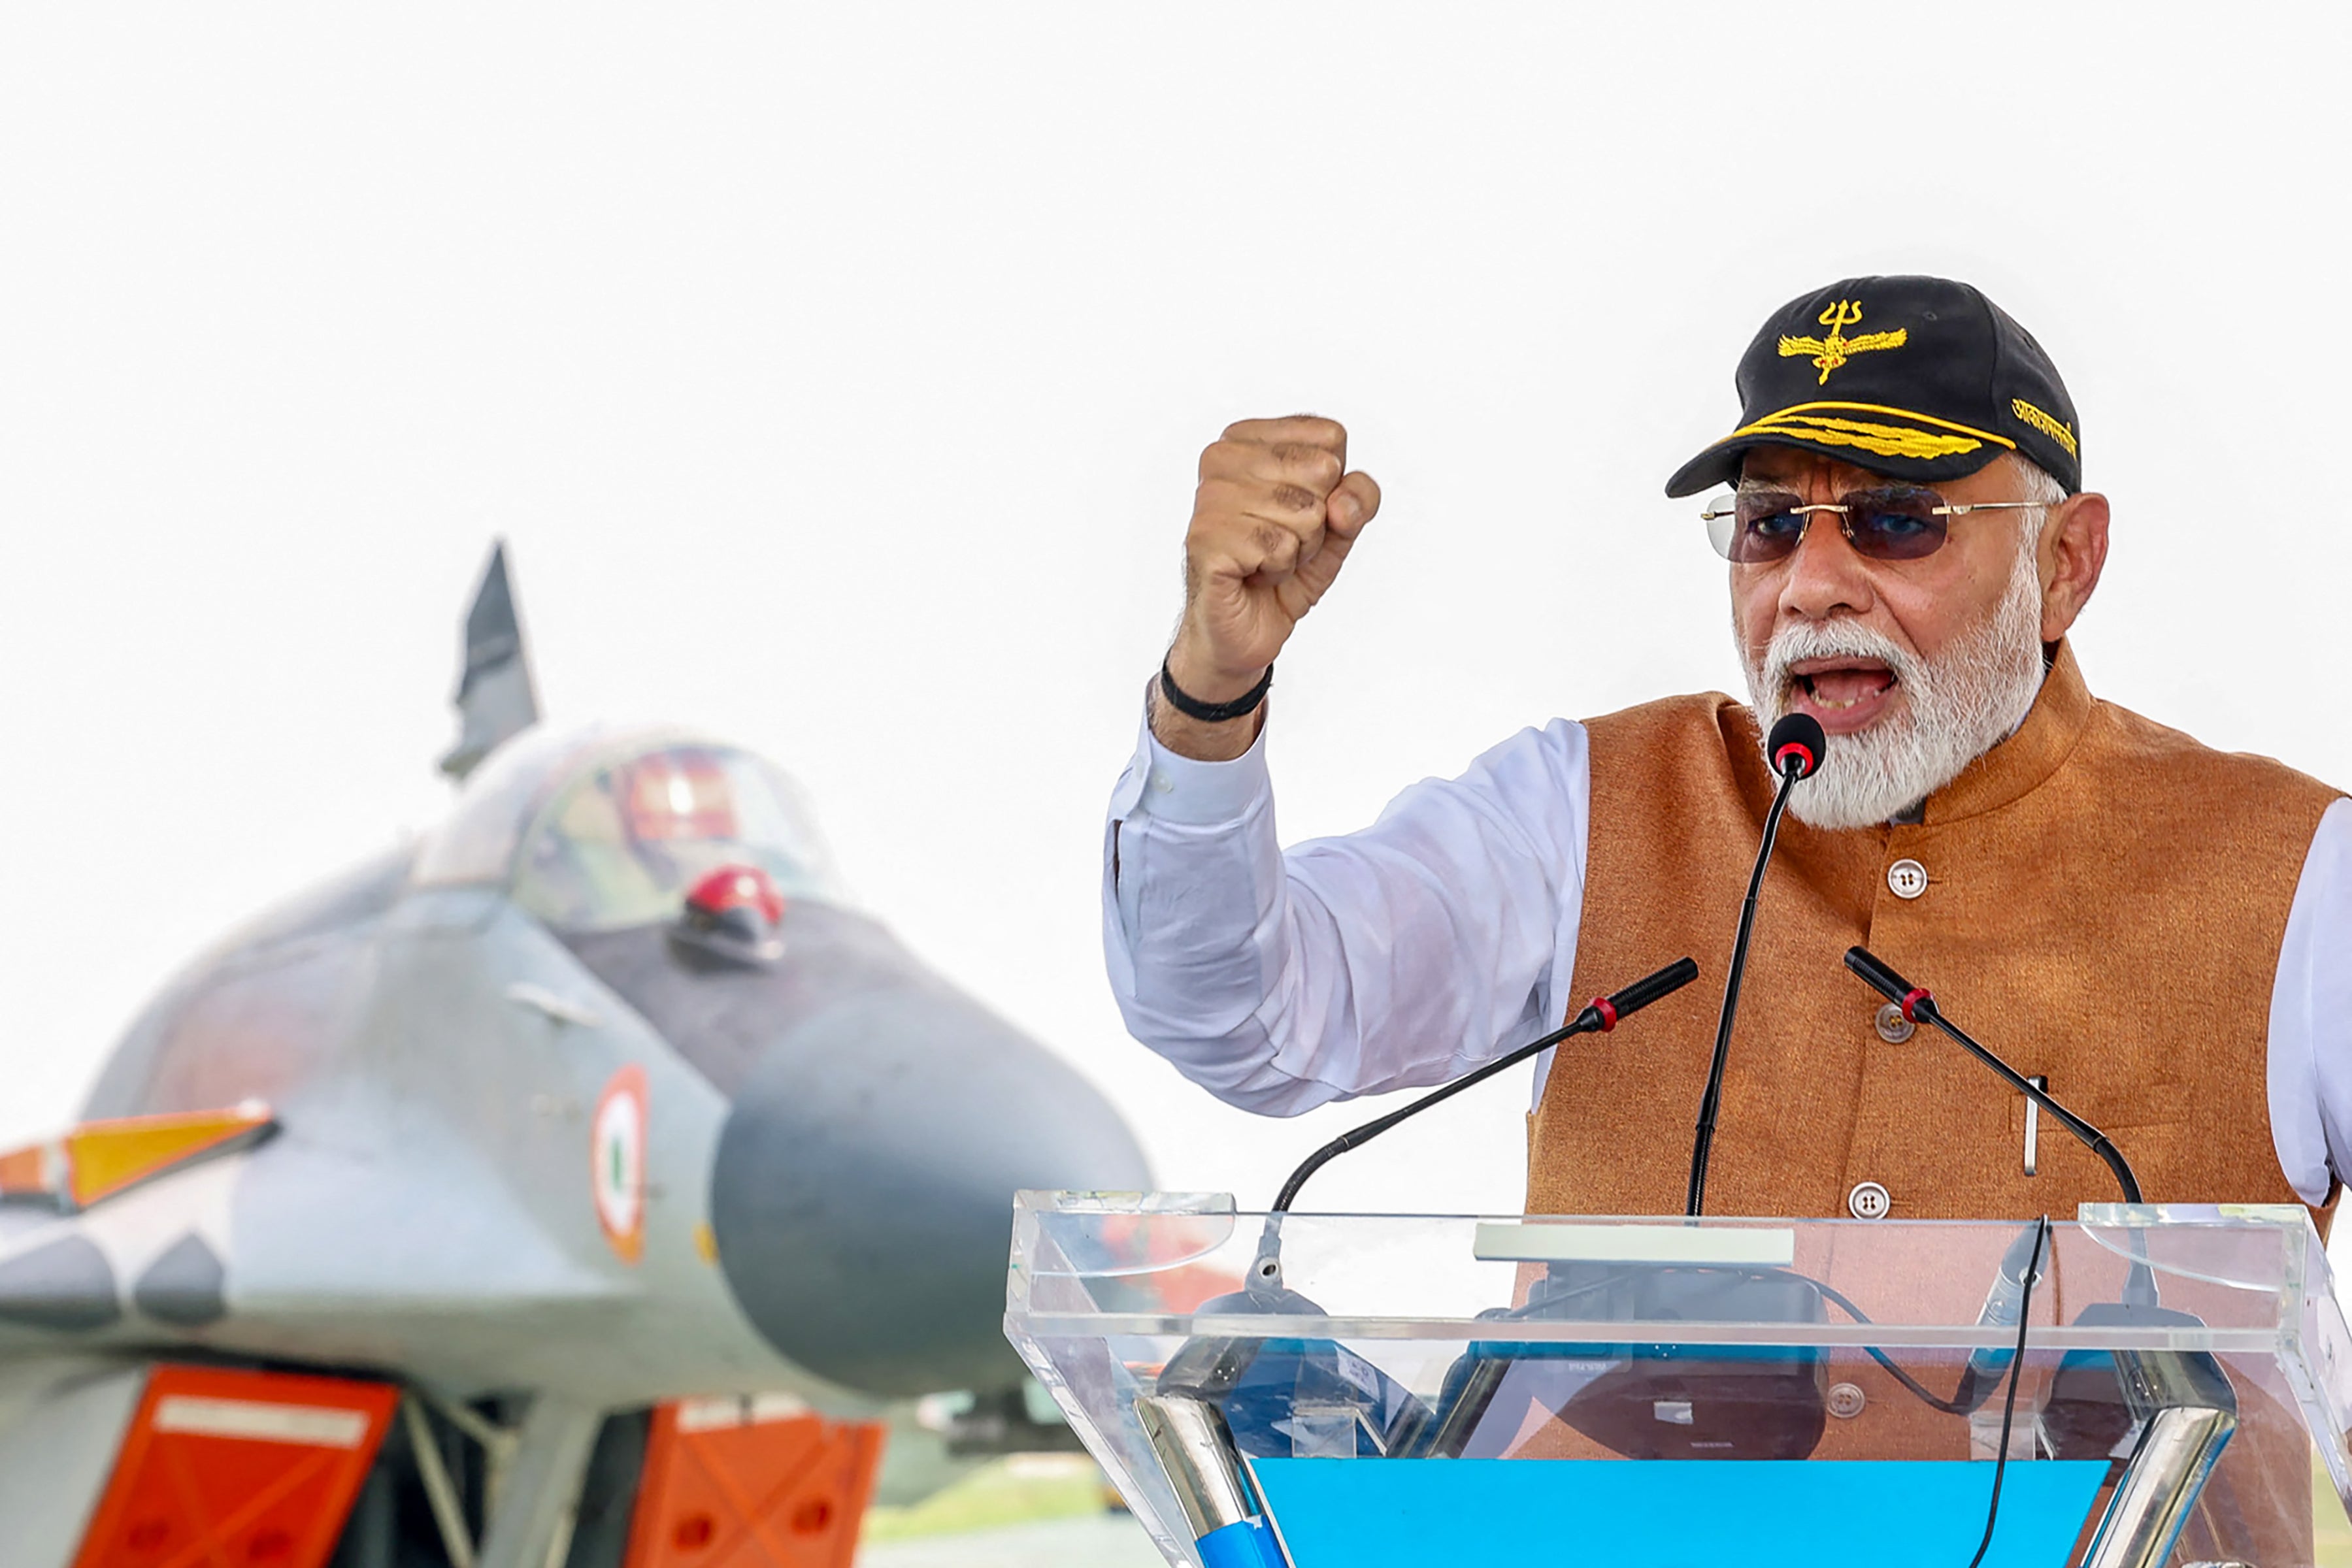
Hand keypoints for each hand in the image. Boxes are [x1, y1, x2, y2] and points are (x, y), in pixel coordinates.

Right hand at [1166, 415, 1381, 710]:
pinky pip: (1279, 546)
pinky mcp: (1206, 537)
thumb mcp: (1339, 527)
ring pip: (1306, 511)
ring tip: (1265, 559)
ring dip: (1298, 549)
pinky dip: (1278, 570)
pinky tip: (1252, 574)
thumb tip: (1342, 503)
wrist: (1244, 629)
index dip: (1332, 485)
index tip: (1297, 511)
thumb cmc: (1284, 568)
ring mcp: (1209, 496)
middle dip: (1318, 520)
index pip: (1330, 437)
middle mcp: (1222, 456)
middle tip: (1281, 541)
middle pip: (1322, 469)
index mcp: (1249, 437)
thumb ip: (1359, 498)